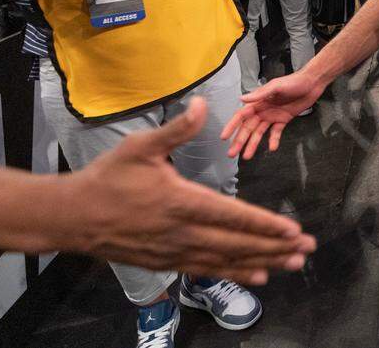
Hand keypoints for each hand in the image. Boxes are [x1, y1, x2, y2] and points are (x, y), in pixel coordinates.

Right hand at [65, 98, 316, 284]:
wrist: (72, 216)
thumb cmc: (107, 178)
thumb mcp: (140, 146)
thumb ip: (176, 129)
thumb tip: (201, 103)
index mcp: (181, 202)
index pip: (233, 215)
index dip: (265, 224)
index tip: (292, 229)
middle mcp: (183, 232)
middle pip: (238, 244)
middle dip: (275, 247)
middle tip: (306, 249)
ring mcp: (175, 251)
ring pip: (226, 260)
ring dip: (262, 263)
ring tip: (292, 264)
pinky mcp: (167, 263)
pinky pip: (207, 271)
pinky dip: (234, 274)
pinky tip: (257, 276)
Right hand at [221, 72, 325, 159]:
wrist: (311, 84)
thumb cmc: (293, 82)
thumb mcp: (276, 86)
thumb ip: (260, 94)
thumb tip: (242, 99)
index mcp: (258, 102)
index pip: (241, 116)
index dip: (232, 126)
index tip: (224, 137)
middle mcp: (262, 110)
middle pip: (248, 128)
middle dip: (239, 140)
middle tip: (232, 154)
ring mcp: (272, 116)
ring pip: (259, 133)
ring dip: (253, 144)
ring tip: (247, 157)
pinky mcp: (283, 120)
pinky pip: (275, 132)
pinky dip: (273, 140)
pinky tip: (271, 148)